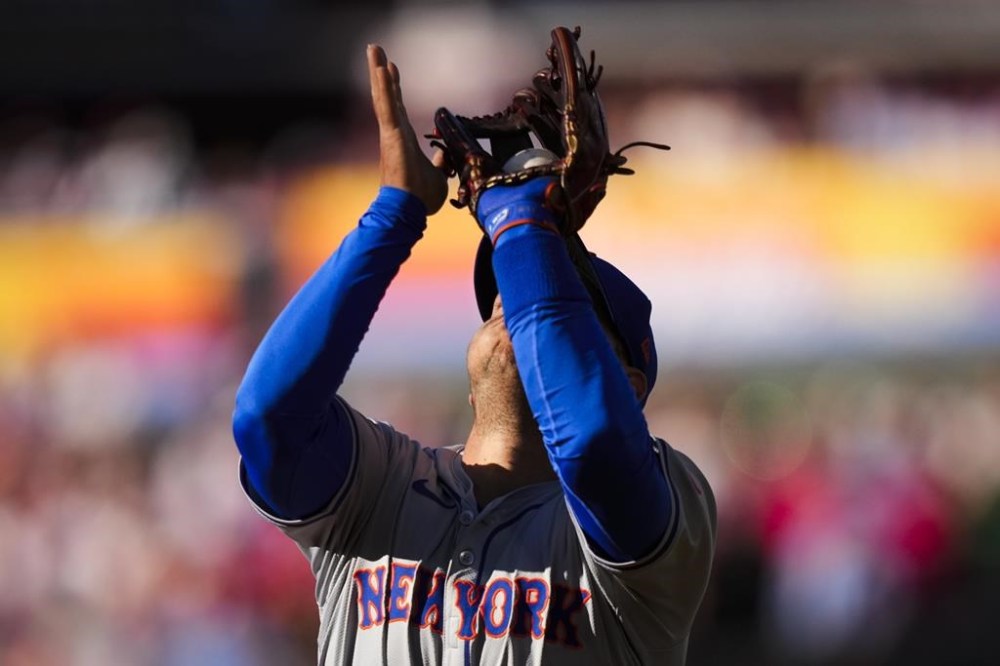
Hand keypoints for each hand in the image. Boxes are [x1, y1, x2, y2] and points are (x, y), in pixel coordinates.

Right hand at [367, 44, 448, 214]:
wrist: (408, 210)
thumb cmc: (419, 198)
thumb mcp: (438, 176)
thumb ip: (440, 160)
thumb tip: (443, 152)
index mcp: (404, 140)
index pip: (398, 107)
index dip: (395, 87)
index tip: (393, 68)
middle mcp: (394, 133)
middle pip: (387, 96)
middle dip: (382, 72)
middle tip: (376, 50)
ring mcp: (391, 133)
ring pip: (384, 96)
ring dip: (378, 71)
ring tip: (373, 49)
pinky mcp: (392, 136)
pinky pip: (388, 107)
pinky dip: (385, 88)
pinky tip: (383, 68)